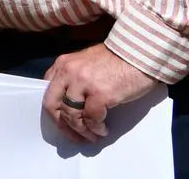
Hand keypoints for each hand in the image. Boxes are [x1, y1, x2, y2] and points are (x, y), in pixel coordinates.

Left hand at [41, 43, 158, 142]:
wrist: (140, 53)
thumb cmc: (116, 59)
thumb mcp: (86, 63)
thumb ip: (74, 78)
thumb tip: (71, 102)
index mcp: (63, 64)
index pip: (48, 91)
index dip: (54, 111)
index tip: (63, 123)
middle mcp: (68, 72)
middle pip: (53, 105)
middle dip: (62, 124)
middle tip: (74, 135)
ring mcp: (83, 83)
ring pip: (71, 115)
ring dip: (81, 130)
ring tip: (92, 136)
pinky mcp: (101, 94)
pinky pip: (92, 118)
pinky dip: (96, 128)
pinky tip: (103, 130)